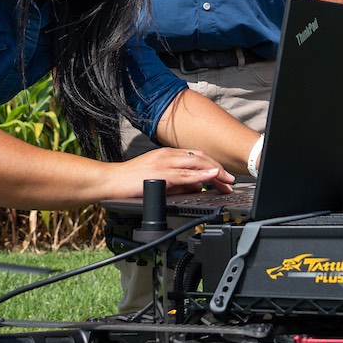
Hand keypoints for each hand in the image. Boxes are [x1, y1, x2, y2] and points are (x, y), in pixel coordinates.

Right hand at [110, 147, 234, 198]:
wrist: (111, 181)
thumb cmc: (130, 182)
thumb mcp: (159, 180)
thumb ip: (178, 182)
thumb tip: (198, 187)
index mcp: (167, 154)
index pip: (196, 157)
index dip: (213, 165)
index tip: (224, 176)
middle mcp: (168, 155)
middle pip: (200, 158)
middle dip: (219, 169)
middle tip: (231, 181)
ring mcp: (164, 163)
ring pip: (196, 164)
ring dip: (215, 172)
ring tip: (227, 181)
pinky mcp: (161, 173)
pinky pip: (186, 174)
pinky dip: (202, 175)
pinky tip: (212, 176)